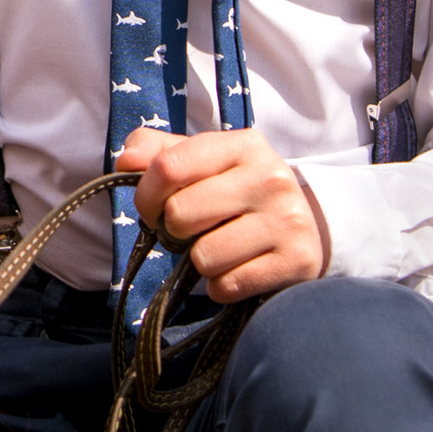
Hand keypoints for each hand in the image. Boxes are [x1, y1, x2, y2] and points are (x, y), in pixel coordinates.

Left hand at [115, 125, 329, 301]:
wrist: (306, 230)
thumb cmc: (238, 194)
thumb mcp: (205, 163)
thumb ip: (159, 153)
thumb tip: (126, 160)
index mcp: (244, 145)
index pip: (168, 166)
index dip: (146, 195)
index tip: (152, 208)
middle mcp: (271, 178)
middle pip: (179, 214)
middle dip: (176, 230)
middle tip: (195, 230)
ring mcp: (287, 220)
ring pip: (203, 256)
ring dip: (201, 262)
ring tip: (222, 249)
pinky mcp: (296, 262)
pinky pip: (227, 286)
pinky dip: (223, 286)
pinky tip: (240, 269)